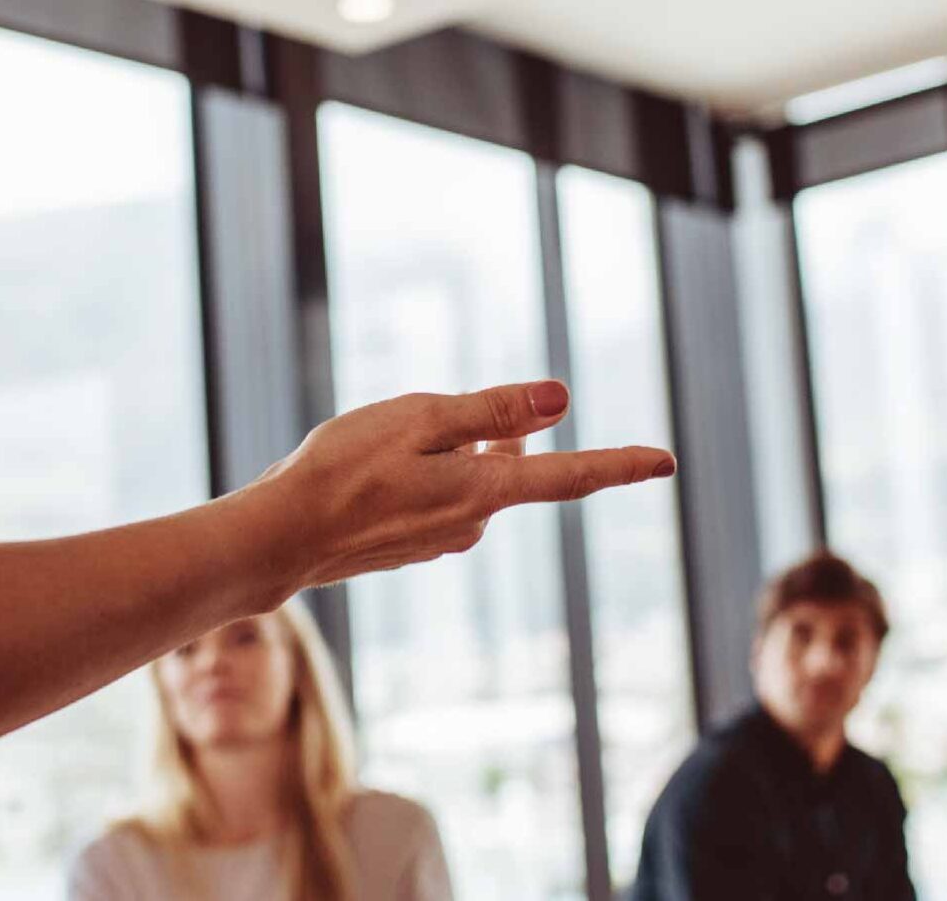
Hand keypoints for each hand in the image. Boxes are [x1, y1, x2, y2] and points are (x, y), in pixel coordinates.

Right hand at [245, 380, 674, 592]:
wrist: (281, 538)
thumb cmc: (343, 469)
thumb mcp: (420, 419)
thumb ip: (491, 411)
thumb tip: (560, 400)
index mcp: (482, 490)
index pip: (570, 476)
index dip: (620, 464)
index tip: (665, 462)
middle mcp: (473, 523)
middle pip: (510, 464)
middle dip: (490, 431)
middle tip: (429, 413)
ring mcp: (443, 539)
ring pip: (471, 478)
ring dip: (449, 450)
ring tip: (383, 441)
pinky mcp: (415, 546)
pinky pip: (440, 496)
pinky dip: (422, 473)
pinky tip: (372, 470)